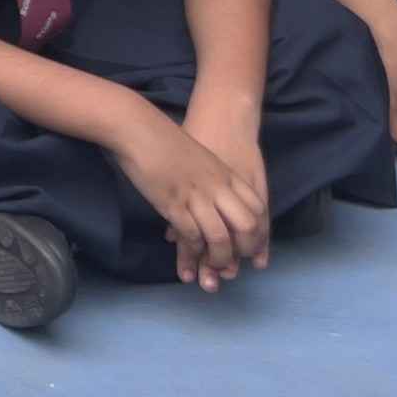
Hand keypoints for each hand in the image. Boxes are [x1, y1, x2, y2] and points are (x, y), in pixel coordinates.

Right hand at [112, 115, 267, 288]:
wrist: (138, 128)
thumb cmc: (166, 140)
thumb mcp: (202, 157)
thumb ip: (215, 178)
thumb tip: (219, 201)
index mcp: (226, 174)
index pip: (258, 208)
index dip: (258, 232)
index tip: (248, 246)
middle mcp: (217, 187)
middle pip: (246, 226)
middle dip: (243, 250)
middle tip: (233, 261)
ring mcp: (196, 196)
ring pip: (220, 237)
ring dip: (217, 258)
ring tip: (210, 268)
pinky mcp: (173, 203)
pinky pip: (191, 235)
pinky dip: (192, 250)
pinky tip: (188, 254)